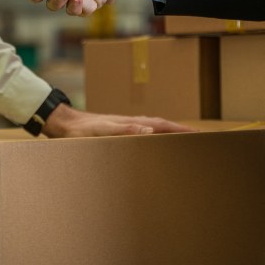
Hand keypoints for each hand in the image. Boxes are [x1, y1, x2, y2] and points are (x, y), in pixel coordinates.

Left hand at [41, 103, 195, 137]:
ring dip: (169, 133)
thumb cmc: (82, 130)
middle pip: (163, 125)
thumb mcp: (103, 132)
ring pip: (154, 128)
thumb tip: (150, 130)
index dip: (182, 130)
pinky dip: (155, 136)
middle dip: (180, 130)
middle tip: (198, 138)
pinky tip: (153, 142)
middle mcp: (133, 123)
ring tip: (182, 140)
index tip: (199, 134)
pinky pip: (144, 133)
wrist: (65, 124)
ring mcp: (126, 125)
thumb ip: (125, 131)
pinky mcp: (118, 130)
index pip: (164, 126)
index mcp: (133, 123)